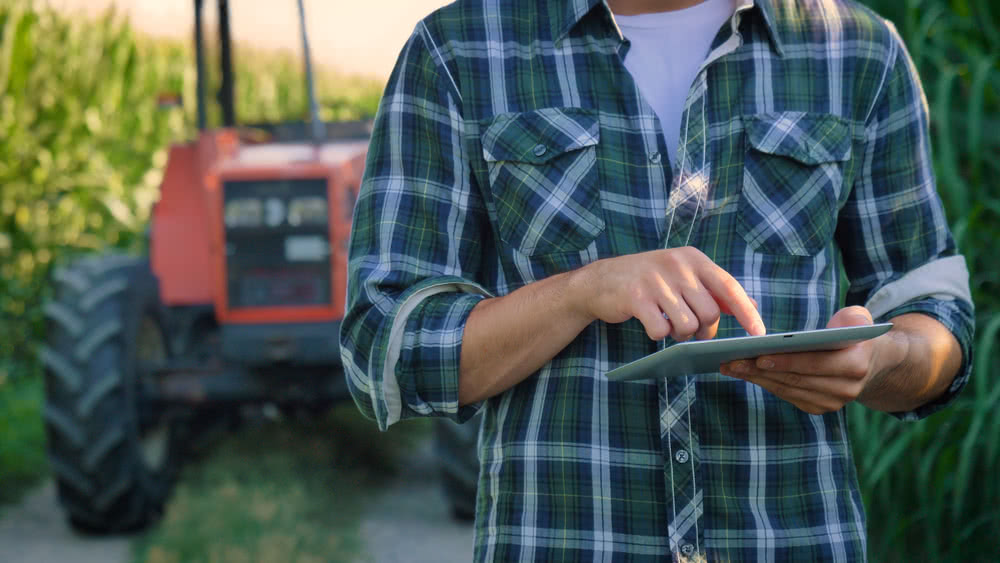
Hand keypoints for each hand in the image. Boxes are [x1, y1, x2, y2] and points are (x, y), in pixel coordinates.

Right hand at [570, 247, 764, 340]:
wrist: (600, 281)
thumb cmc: (649, 281)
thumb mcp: (683, 276)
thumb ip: (715, 290)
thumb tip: (751, 305)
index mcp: (693, 258)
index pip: (728, 287)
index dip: (746, 312)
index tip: (760, 333)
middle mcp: (677, 265)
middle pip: (709, 313)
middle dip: (703, 329)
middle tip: (689, 328)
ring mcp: (655, 280)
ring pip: (687, 325)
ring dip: (680, 334)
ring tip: (668, 324)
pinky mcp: (636, 297)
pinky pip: (661, 331)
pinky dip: (658, 335)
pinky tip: (650, 323)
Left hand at [720, 306, 892, 414]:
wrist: (869, 362)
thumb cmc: (854, 333)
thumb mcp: (859, 319)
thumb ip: (854, 318)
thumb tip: (834, 327)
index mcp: (856, 365)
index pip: (816, 364)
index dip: (787, 361)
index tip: (759, 356)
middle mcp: (845, 389)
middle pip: (796, 379)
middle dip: (760, 370)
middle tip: (732, 360)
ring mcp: (832, 402)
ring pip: (787, 389)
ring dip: (756, 379)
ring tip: (730, 366)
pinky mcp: (818, 407)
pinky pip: (786, 395)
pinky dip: (764, 383)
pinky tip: (744, 373)